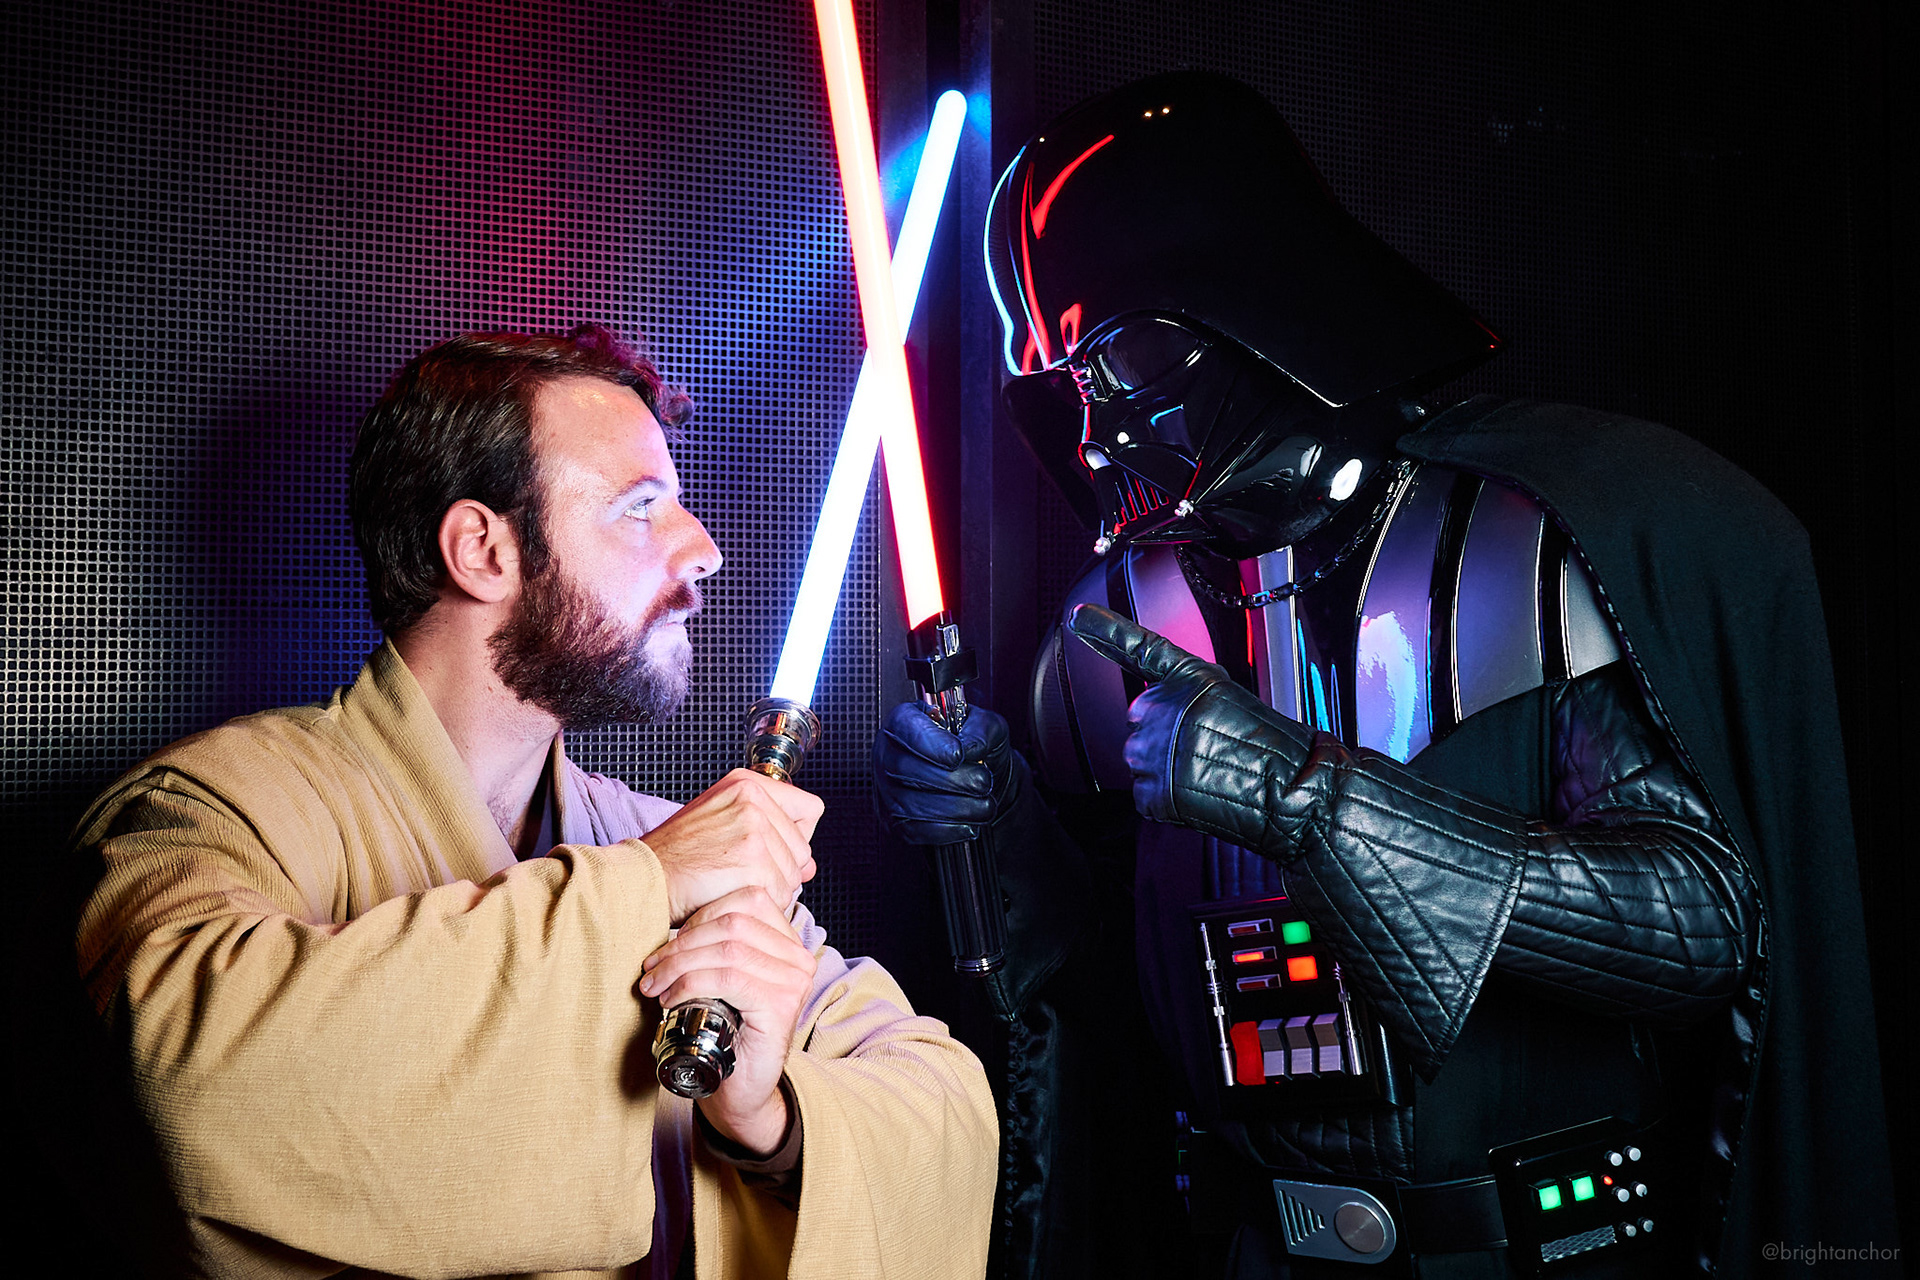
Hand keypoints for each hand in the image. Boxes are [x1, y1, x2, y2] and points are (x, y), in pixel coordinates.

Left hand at [638, 886, 817, 1153]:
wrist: (741, 1092)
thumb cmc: (727, 1035)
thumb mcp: (722, 981)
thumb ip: (716, 948)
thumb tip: (673, 922)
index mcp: (787, 943)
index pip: (746, 900)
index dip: (700, 916)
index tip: (666, 948)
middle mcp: (798, 957)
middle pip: (733, 922)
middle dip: (682, 943)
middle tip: (651, 970)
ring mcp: (794, 980)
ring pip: (728, 949)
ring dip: (680, 965)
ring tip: (655, 986)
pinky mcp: (781, 1005)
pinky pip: (729, 978)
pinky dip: (692, 984)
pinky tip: (672, 1000)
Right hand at [644, 769, 822, 924]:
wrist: (641, 879)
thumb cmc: (674, 859)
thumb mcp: (720, 825)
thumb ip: (768, 834)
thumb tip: (810, 866)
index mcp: (746, 783)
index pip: (810, 810)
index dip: (794, 837)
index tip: (770, 852)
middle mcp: (753, 797)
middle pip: (804, 849)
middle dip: (780, 870)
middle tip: (738, 874)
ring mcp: (754, 827)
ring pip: (795, 875)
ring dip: (769, 890)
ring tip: (729, 883)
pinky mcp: (753, 860)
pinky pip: (781, 894)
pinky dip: (759, 904)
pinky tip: (729, 895)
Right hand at [873, 701, 1015, 844]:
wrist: (979, 781)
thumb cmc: (974, 747)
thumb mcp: (987, 726)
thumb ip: (981, 729)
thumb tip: (970, 748)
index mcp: (905, 721)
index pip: (905, 726)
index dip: (931, 743)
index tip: (958, 754)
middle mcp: (889, 753)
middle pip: (905, 768)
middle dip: (950, 780)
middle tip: (983, 782)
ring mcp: (887, 789)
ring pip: (909, 803)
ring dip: (954, 808)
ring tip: (985, 805)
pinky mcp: (895, 821)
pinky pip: (914, 830)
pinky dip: (946, 830)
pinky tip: (969, 824)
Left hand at [1066, 604, 1312, 849]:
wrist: (1290, 790)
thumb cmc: (1271, 748)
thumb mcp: (1230, 700)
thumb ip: (1188, 700)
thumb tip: (1164, 718)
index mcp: (1189, 679)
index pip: (1140, 648)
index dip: (1106, 630)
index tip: (1077, 616)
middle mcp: (1164, 708)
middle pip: (1142, 720)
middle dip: (1164, 735)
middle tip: (1205, 750)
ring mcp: (1154, 749)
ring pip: (1143, 759)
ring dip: (1168, 768)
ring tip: (1209, 773)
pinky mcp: (1152, 789)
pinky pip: (1148, 794)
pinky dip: (1169, 799)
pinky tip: (1199, 794)